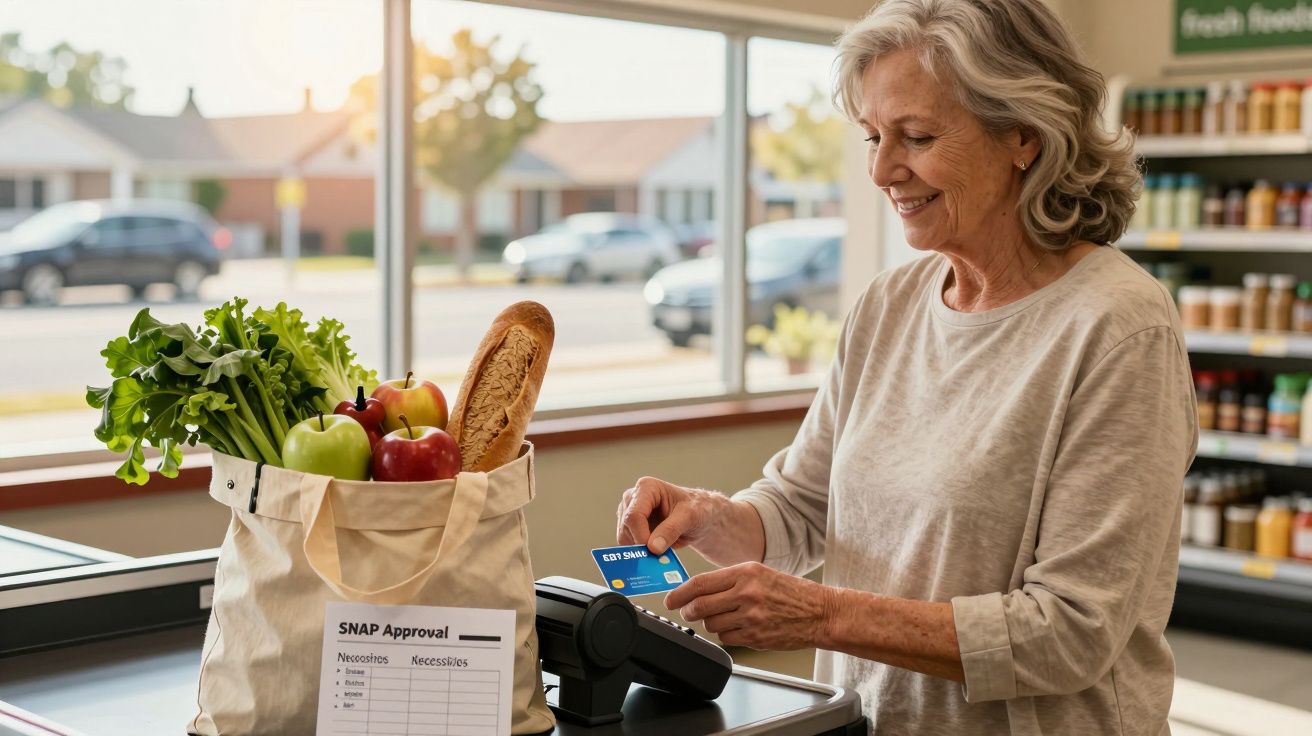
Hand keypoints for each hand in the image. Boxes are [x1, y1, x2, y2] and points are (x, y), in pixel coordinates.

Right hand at [616, 476, 725, 554]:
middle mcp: (633, 498)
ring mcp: (629, 512)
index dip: (641, 536)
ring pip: (624, 538)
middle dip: (641, 545)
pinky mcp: (629, 527)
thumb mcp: (690, 517)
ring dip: (641, 550)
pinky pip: (628, 544)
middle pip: (626, 528)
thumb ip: (671, 530)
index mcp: (646, 487)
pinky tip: (656, 552)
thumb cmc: (697, 509)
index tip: (654, 552)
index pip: (633, 515)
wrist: (700, 516)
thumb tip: (653, 548)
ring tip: (662, 550)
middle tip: (659, 555)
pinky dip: (640, 553)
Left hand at [665, 562, 836, 650]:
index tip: (670, 599)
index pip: (701, 583)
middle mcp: (746, 593)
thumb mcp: (760, 574)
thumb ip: (730, 580)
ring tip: (723, 618)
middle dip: (688, 611)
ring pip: (711, 624)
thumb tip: (699, 590)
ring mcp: (751, 616)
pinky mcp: (755, 636)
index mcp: (746, 573)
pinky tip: (738, 627)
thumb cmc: (791, 592)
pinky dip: (726, 635)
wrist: (820, 612)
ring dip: (709, 623)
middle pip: (700, 606)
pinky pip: (726, 638)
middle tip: (687, 611)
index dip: (679, 593)